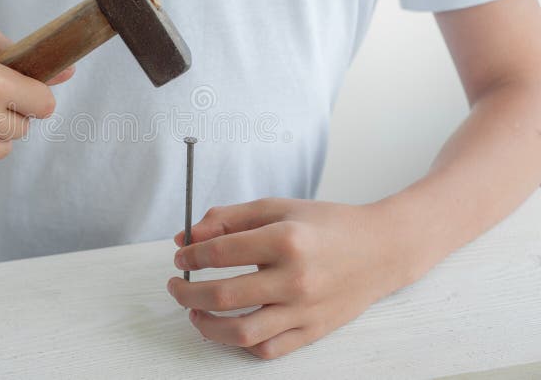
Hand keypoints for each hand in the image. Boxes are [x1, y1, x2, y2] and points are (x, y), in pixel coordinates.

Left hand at [167, 198, 414, 359]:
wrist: (382, 249)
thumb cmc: (326, 224)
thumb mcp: (277, 208)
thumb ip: (229, 218)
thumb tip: (186, 236)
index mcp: (285, 240)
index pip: (220, 252)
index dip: (190, 255)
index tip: (181, 257)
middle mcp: (295, 278)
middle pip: (223, 295)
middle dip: (187, 293)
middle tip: (176, 287)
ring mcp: (305, 309)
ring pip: (242, 332)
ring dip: (207, 325)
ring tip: (195, 312)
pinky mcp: (314, 331)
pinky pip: (268, 350)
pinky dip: (242, 344)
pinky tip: (230, 327)